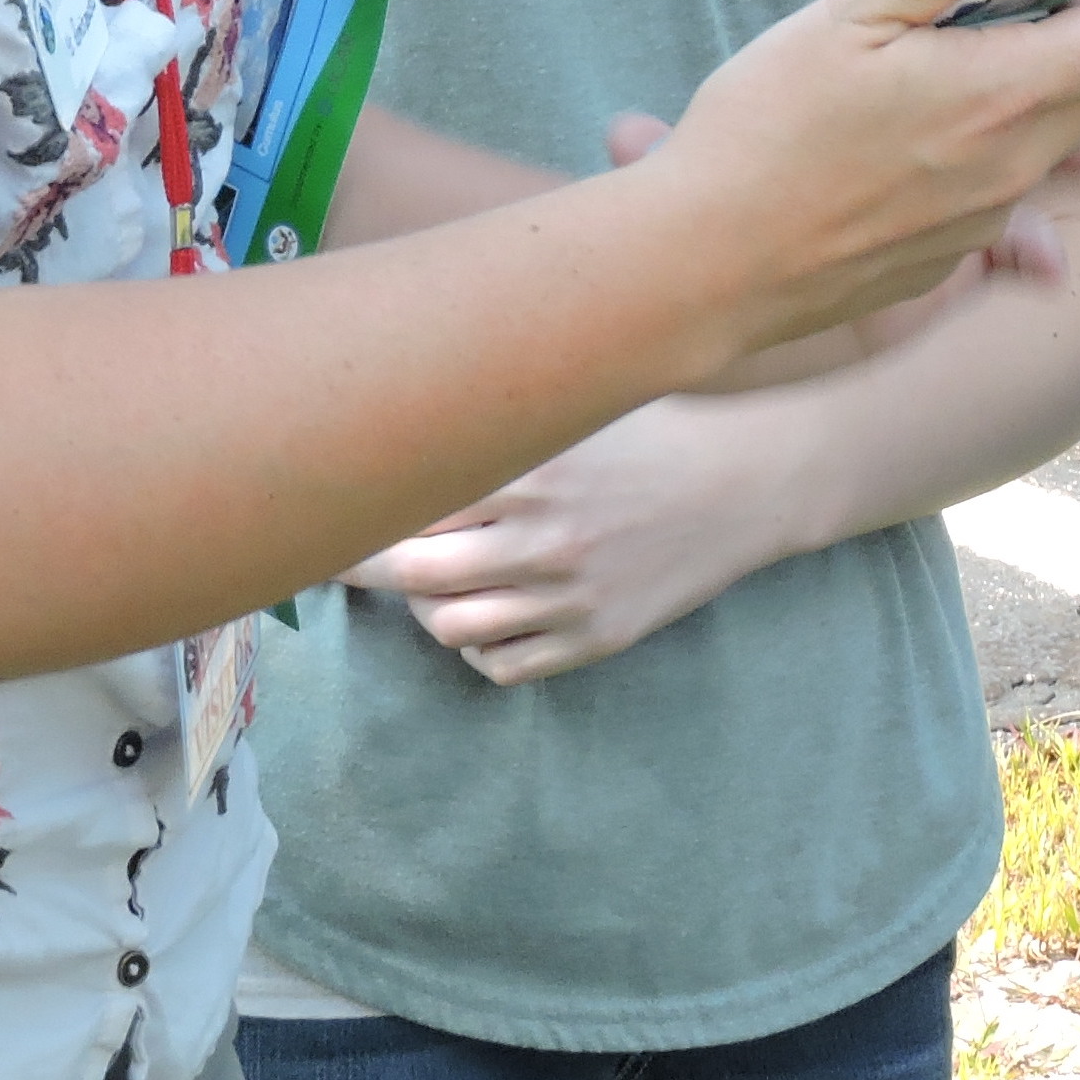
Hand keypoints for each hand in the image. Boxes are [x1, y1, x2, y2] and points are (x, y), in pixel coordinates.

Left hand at [346, 400, 775, 684]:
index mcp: (530, 470)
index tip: (334, 499)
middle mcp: (544, 538)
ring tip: (430, 582)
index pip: (412, 501)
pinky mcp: (596, 638)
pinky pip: (504, 666)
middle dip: (367, 565)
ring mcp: (570, 596)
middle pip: (414, 573)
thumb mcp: (574, 413)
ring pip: (450, 627)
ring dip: (425, 608)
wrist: (745, 485)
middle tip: (344, 554)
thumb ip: (496, 426)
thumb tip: (400, 427)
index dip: (364, 504)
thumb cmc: (650, 434)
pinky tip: (483, 616)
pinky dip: (477, 648)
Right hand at [641, 0, 1079, 354]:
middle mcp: (1014, 165)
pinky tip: (918, 126)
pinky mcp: (949, 256)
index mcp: (1001, 94)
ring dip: (1043, 81)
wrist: (708, 264)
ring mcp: (985, 220)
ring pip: (1056, 138)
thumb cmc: (764, 134)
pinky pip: (1005, 188)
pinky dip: (995, 139)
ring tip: (970, 43)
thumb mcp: (843, 21)